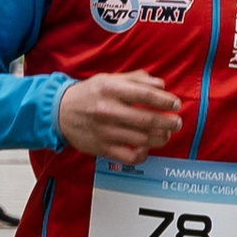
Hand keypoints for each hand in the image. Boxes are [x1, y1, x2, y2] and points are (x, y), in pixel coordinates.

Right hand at [56, 69, 186, 161]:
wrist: (59, 112)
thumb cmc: (88, 94)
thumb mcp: (108, 79)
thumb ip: (135, 79)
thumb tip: (161, 84)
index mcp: (110, 90)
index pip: (145, 95)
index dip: (165, 100)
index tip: (176, 104)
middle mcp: (108, 110)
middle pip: (147, 120)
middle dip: (168, 122)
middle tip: (177, 122)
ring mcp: (105, 131)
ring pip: (142, 140)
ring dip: (161, 138)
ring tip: (166, 134)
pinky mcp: (102, 148)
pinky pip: (129, 157)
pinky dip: (143, 154)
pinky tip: (147, 148)